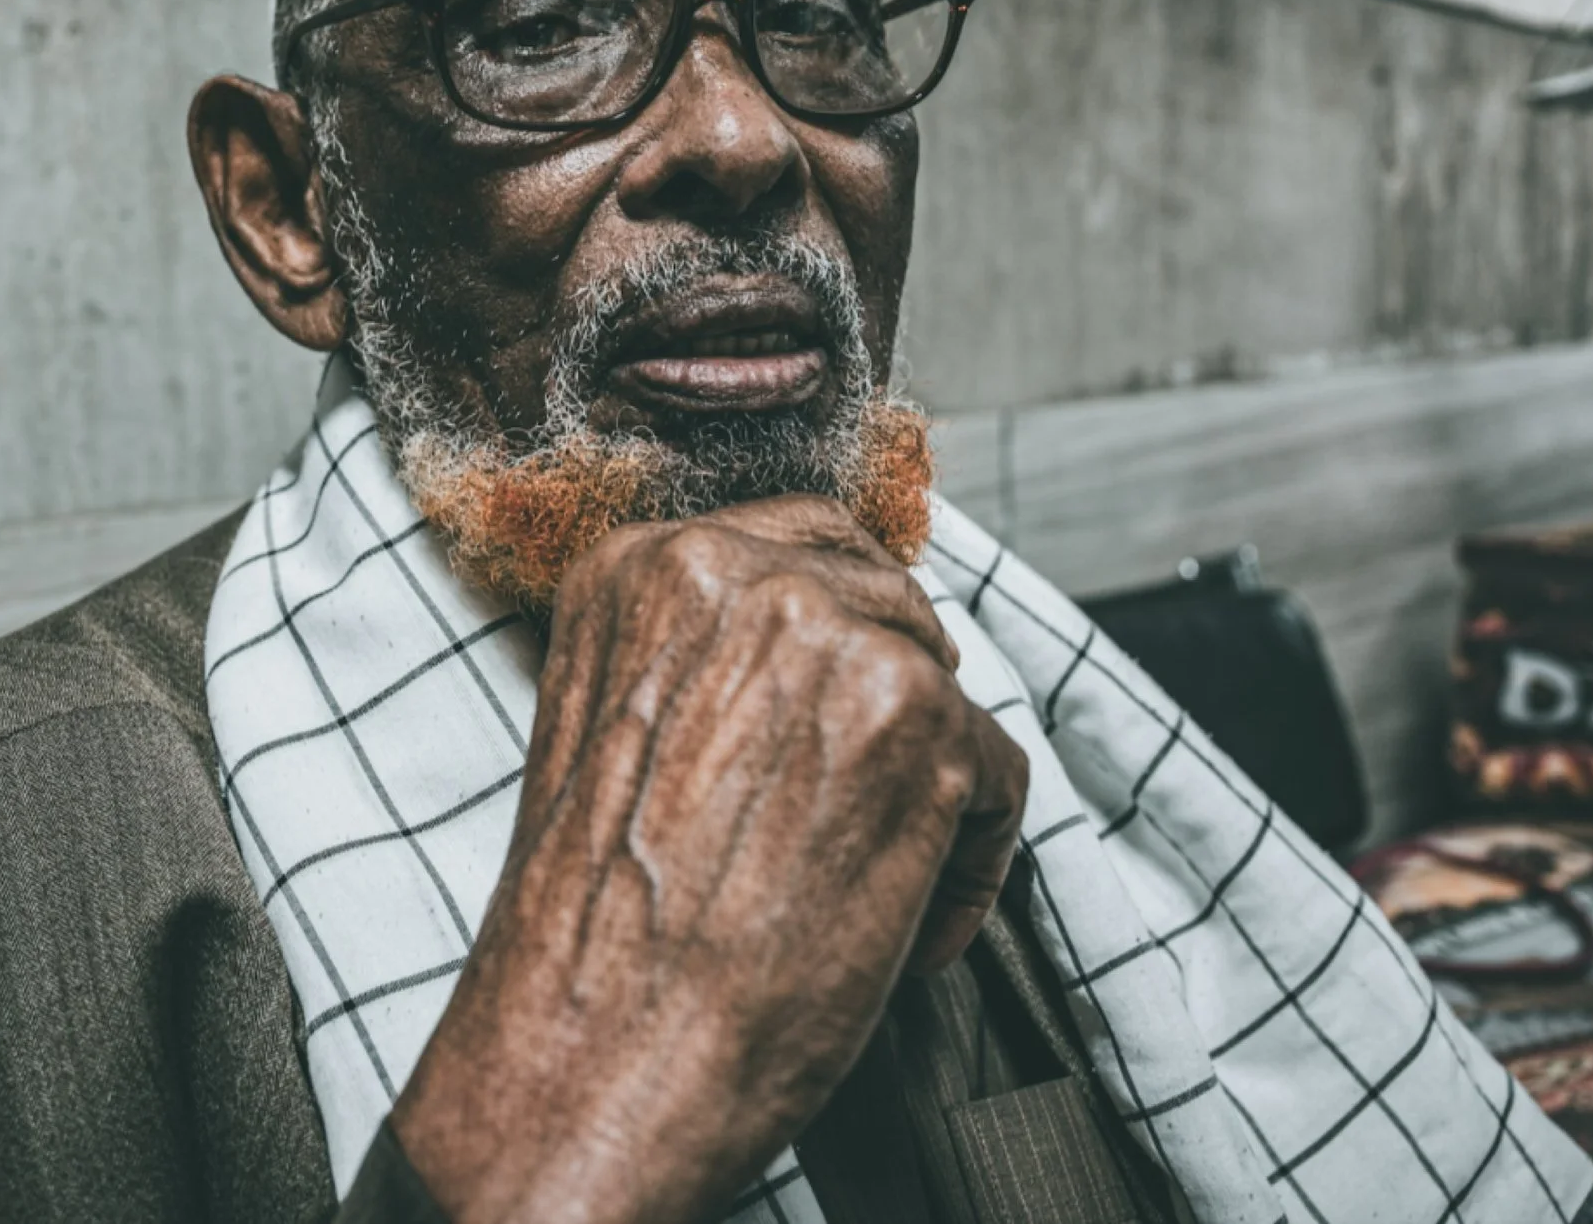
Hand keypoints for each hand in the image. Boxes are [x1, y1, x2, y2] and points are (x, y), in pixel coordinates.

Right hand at [390, 496, 1027, 1223]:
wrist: (594, 1052)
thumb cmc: (593, 931)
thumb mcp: (608, 730)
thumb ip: (698, 657)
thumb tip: (814, 643)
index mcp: (641, 567)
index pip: (801, 540)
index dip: (839, 629)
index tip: (836, 705)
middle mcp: (733, 574)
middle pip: (888, 605)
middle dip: (888, 711)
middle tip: (844, 819)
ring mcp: (829, 635)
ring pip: (944, 685)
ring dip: (930, 784)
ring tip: (863, 884)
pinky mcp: (915, 720)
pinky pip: (1000, 774)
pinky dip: (971, 863)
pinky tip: (902, 930)